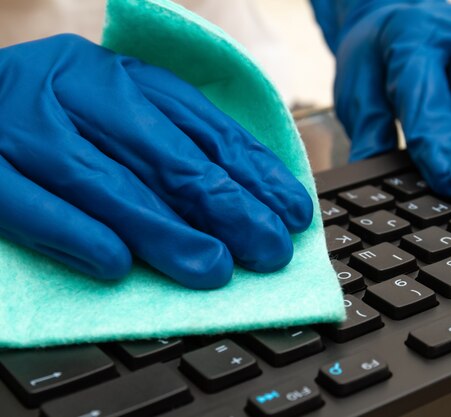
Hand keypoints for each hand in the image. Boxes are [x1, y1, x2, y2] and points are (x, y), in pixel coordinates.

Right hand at [0, 34, 312, 288]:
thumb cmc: (54, 119)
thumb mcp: (118, 113)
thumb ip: (170, 146)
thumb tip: (243, 201)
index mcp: (122, 77)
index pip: (204, 128)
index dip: (254, 174)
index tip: (290, 214)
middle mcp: (78, 88)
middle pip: (165, 154)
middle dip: (226, 207)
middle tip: (267, 250)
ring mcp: (25, 124)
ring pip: (105, 181)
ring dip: (163, 230)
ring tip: (212, 269)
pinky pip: (27, 203)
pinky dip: (73, 233)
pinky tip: (115, 266)